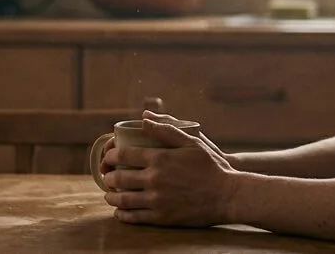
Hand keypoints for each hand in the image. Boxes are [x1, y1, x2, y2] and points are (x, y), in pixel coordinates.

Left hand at [101, 117, 241, 226]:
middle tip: (107, 176)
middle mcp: (154, 179)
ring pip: (123, 199)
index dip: (110, 156)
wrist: (227, 195)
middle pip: (119, 178)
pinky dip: (122, 214)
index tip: (108, 158)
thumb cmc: (211, 166)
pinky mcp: (161, 217)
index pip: (123, 155)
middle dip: (108, 177)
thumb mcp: (191, 142)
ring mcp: (157, 200)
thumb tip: (144, 117)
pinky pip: (134, 217)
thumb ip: (166, 130)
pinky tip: (120, 211)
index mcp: (159, 158)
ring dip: (111, 196)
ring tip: (110, 194)